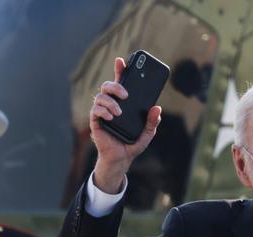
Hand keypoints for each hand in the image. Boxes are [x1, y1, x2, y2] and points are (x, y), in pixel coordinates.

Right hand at [89, 56, 161, 193]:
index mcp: (122, 103)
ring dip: (110, 102)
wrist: (121, 159)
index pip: (119, 82)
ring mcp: (102, 112)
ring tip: (119, 112)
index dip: (119, 70)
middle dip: (115, 84)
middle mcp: (110, 104)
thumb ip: (152, 121)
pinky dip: (103, 111)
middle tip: (126, 94)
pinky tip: (111, 116)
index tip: (122, 60)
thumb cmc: (131, 144)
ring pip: (100, 96)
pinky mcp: (96, 121)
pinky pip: (95, 110)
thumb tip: (156, 108)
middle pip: (107, 85)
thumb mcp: (147, 133)